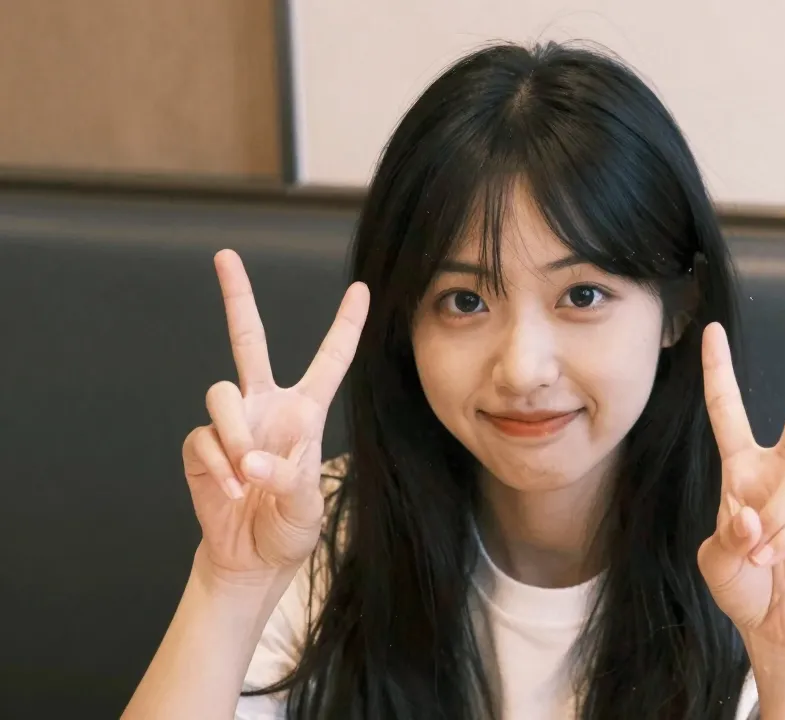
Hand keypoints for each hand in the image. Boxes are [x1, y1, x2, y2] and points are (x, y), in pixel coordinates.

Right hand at [181, 250, 368, 585]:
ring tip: (250, 476)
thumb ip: (287, 479)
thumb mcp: (307, 506)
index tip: (360, 289)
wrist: (250, 559)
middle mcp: (266, 406)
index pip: (329, 360)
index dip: (345, 325)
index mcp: (305, 411)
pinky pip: (201, 436)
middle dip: (237, 297)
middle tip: (225, 255)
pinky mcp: (202, 445)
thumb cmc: (289, 527)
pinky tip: (233, 490)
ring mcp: (232, 422)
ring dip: (236, 434)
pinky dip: (218, 465)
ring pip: (221, 392)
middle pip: (248, 340)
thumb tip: (252, 460)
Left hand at [697, 314, 784, 651]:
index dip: (719, 371)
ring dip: (771, 520)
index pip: (729, 410)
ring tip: (757, 552)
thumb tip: (754, 516)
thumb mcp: (715, 557)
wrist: (772, 625)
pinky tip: (774, 556)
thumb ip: (727, 532)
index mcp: (745, 468)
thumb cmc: (741, 584)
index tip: (712, 332)